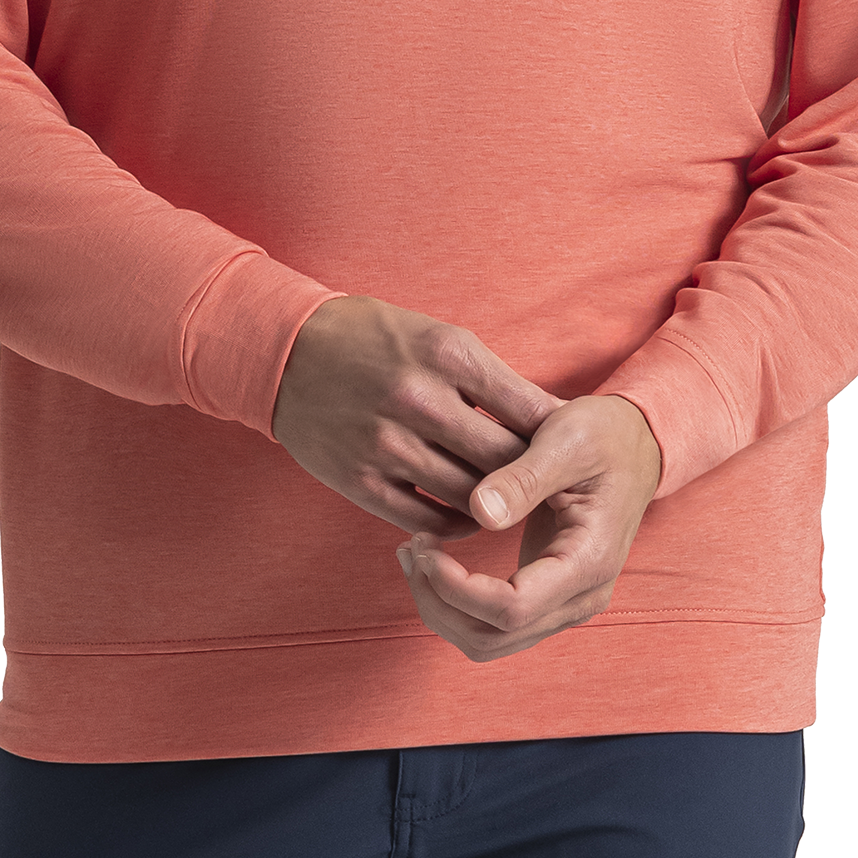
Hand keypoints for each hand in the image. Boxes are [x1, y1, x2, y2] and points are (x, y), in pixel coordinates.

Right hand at [271, 296, 567, 538]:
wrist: (286, 351)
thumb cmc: (374, 338)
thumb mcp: (436, 335)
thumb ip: (488, 378)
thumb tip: (547, 421)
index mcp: (447, 353)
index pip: (526, 409)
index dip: (555, 436)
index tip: (570, 450)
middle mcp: (419, 398)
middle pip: (503, 459)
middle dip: (529, 475)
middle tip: (545, 485)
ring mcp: (386, 444)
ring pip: (468, 496)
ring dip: (492, 503)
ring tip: (505, 500)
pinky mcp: (359, 480)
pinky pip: (425, 520)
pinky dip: (453, 522)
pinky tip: (463, 511)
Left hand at [395, 394, 663, 662]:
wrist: (634, 446)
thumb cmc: (602, 435)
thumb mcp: (566, 439)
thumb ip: (524, 477)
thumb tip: (479, 512)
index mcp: (589, 561)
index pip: (511, 608)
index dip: (457, 588)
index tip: (423, 544)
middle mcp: (581, 597)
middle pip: (492, 638)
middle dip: (438, 601)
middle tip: (410, 548)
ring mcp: (565, 603)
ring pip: (488, 642)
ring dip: (442, 607)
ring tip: (414, 553)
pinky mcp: (547, 596)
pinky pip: (493, 625)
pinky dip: (456, 602)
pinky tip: (434, 559)